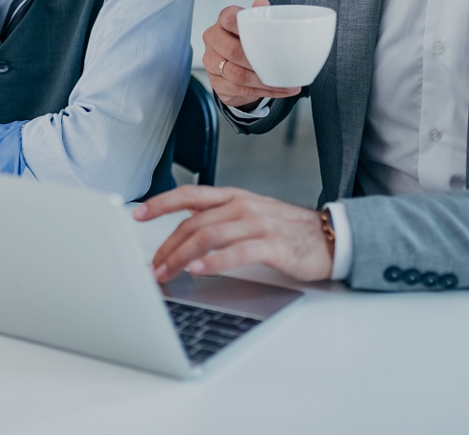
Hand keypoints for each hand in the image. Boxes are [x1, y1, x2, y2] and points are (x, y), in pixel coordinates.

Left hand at [134, 185, 333, 283]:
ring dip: (181, 256)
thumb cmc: (288, 230)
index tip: (138, 214)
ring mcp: (257, 224)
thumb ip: (220, 217)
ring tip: (167, 273)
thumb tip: (185, 227)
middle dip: (167, 246)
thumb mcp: (250, 214)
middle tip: (153, 267)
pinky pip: (237, 252)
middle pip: (193, 223)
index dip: (161, 203)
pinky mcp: (272, 245)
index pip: (190, 195)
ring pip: (208, 236)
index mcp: (234, 197)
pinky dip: (215, 262)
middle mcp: (242, 206)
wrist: (331, 237)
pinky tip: (199, 270)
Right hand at [202, 0, 302, 109]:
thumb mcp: (253, 26)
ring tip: (285, 82)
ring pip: (237, 74)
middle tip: (279, 66)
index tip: (262, 35)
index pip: (229, 19)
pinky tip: (278, 90)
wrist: (234, 66)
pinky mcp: (217, 82)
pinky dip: (262, 91)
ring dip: (263, 81)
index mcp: (222, 22)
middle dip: (257, 61)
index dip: (244, 26)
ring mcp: (212, 62)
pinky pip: (240, 89)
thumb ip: (259, 14)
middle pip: (232, 50)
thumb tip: (261, 2)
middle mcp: (213, 40)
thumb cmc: (245, 41)